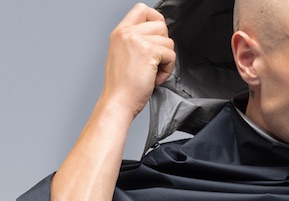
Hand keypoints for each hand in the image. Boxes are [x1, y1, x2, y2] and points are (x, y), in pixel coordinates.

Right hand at [101, 3, 175, 118]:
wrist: (117, 102)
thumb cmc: (121, 86)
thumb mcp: (123, 55)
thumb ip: (136, 42)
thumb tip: (158, 37)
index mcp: (120, 32)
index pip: (142, 9)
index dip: (156, 21)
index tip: (157, 39)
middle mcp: (127, 33)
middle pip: (161, 25)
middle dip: (163, 45)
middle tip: (153, 63)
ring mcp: (137, 40)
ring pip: (168, 42)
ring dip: (165, 60)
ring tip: (152, 73)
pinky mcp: (148, 52)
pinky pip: (171, 56)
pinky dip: (167, 70)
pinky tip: (154, 78)